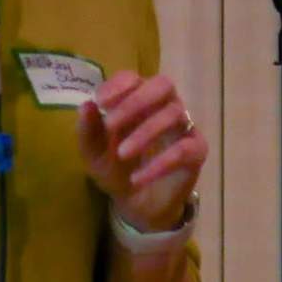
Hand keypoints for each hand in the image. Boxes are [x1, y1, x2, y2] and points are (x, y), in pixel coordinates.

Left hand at [81, 70, 205, 237]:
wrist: (134, 203)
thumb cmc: (114, 168)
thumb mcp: (94, 154)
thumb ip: (88, 130)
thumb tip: (86, 105)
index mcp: (137, 98)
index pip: (133, 78)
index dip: (118, 86)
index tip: (100, 103)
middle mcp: (164, 105)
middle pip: (162, 85)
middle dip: (136, 101)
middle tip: (111, 125)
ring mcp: (183, 125)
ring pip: (173, 114)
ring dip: (145, 132)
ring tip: (122, 154)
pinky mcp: (196, 150)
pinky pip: (185, 148)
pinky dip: (161, 163)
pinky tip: (138, 178)